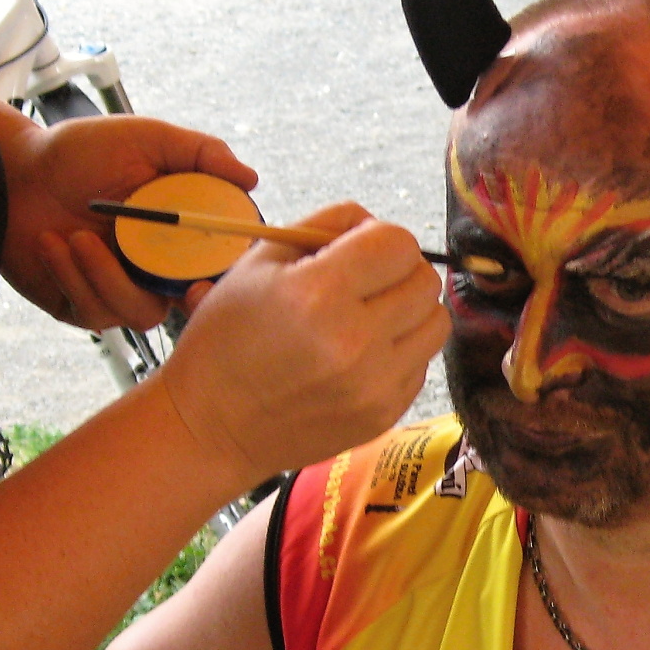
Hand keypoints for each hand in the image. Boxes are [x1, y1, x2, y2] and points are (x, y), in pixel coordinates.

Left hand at [0, 112, 257, 329]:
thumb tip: (250, 178)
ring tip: (76, 236)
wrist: (13, 169)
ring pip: (140, 313)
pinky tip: (53, 244)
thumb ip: (201, 153)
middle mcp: (154, 265)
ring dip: (107, 277)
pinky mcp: (81, 305)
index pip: (218, 264)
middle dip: (180, 296)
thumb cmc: (78, 151)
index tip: (213, 275)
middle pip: (188, 301)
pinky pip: (95, 313)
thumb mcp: (146, 139)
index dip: (224, 277)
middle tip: (168, 282)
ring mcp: (118, 288)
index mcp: (179, 231)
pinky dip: (73, 277)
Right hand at [156, 204, 450, 484]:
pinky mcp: (385, 414)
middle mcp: (355, 341)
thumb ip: (326, 224)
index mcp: (319, 294)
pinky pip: (422, 362)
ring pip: (436, 322)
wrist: (213, 426)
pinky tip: (362, 355)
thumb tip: (375, 222)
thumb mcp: (259, 261)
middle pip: (426, 281)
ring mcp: (376, 384)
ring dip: (410, 311)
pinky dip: (401, 351)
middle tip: (365, 283)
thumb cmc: (228, 338)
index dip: (380, 238)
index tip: (358, 250)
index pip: (398, 243)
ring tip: (370, 317)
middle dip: (399, 271)